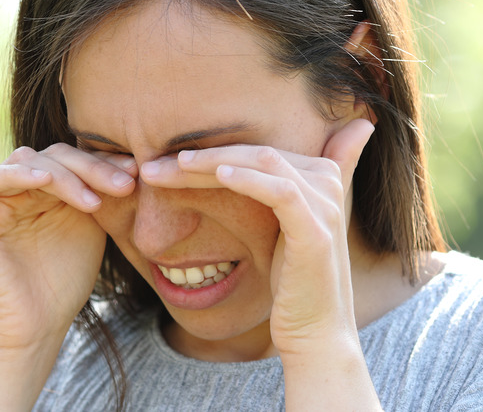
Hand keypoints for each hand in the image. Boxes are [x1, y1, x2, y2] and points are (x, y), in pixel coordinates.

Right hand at [0, 144, 137, 351]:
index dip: (103, 161)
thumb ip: (98, 193)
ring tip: (94, 201)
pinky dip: (15, 174)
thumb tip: (131, 161)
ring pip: (26, 160)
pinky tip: (46, 182)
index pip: (73, 158)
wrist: (33, 329)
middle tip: (124, 185)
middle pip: (53, 155)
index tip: (136, 171)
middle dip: (91, 168)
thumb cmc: (63, 283)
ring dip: (65, 175)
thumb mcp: (91, 228)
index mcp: (44, 189)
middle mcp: (17, 188)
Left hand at [140, 118, 374, 353]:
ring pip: (264, 163)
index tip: (164, 162)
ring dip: (213, 162)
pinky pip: (280, 192)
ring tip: (173, 166)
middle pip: (257, 152)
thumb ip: (276, 192)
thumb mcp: (283, 230)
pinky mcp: (315, 231)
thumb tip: (286, 169)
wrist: (315, 333)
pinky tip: (219, 177)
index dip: (213, 149)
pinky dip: (248, 180)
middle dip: (203, 155)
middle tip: (154, 165)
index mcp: (321, 176)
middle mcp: (328, 182)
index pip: (258, 150)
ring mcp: (324, 206)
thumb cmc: (291, 284)